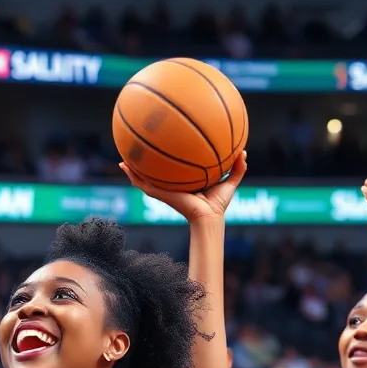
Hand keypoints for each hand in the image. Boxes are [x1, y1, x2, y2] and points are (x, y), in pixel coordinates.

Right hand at [119, 152, 246, 222]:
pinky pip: (142, 183)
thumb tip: (243, 152)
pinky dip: (132, 175)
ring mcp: (163, 190)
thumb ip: (237, 167)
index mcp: (184, 183)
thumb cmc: (218, 204)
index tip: (163, 150)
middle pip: (155, 175)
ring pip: (143, 179)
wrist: (208, 217)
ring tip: (123, 158)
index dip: (167, 163)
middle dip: (146, 165)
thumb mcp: (229, 181)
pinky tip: (124, 165)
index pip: (172, 173)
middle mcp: (171, 187)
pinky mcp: (159, 193)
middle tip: (138, 151)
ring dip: (132, 169)